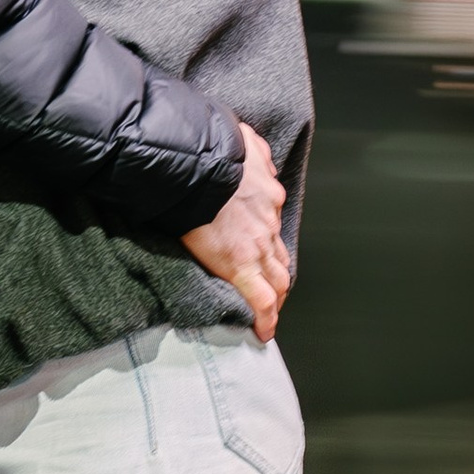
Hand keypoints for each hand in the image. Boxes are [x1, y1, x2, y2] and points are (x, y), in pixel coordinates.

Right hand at [179, 123, 291, 342]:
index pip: (272, 227)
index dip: (270, 246)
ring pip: (278, 280)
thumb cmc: (204, 151)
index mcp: (265, 194)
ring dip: (276, 298)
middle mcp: (268, 221)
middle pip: (281, 257)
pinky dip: (265, 318)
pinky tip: (263, 333)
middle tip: (271, 293)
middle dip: (279, 278)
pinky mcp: (241, 265)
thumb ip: (249, 149)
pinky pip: (261, 299)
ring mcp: (258, 245)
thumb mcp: (237, 140)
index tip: (263, 257)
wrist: (192, 165)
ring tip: (267, 314)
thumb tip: (252, 149)